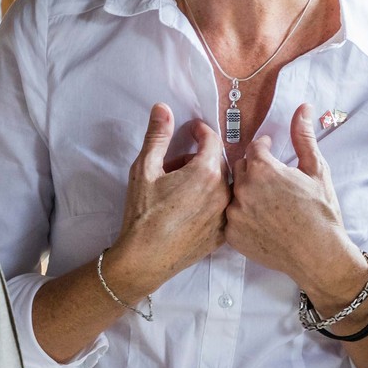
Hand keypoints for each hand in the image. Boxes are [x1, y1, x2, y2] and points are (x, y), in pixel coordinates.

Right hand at [109, 104, 229, 293]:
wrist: (145, 259)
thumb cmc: (142, 213)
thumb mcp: (144, 169)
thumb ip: (157, 136)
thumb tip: (162, 108)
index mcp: (206, 172)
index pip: (211, 140)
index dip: (200, 131)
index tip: (191, 130)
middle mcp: (223, 192)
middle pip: (217, 162)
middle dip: (198, 156)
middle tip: (175, 164)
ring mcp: (225, 215)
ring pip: (222, 185)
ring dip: (205, 179)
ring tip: (179, 187)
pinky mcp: (223, 234)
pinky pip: (222, 208)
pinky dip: (209, 202)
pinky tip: (188, 208)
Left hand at [226, 104, 363, 295]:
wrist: (319, 254)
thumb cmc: (321, 212)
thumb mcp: (316, 169)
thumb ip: (303, 137)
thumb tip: (303, 108)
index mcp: (262, 168)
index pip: (254, 148)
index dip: (265, 149)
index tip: (272, 153)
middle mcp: (242, 189)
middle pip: (240, 167)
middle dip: (255, 169)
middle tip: (272, 181)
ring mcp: (235, 213)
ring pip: (234, 192)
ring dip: (246, 192)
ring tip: (267, 202)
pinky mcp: (232, 234)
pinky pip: (231, 216)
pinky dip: (243, 215)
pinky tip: (261, 220)